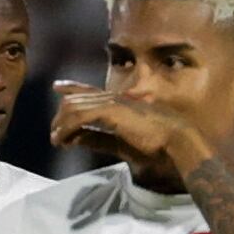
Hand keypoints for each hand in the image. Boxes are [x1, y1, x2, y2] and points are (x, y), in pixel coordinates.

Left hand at [46, 82, 198, 177]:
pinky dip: (67, 128)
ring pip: (74, 106)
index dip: (73, 87)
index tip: (57, 87)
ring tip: (57, 140)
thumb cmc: (156, 146)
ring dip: (61, 124)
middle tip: (56, 136)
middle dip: (61, 117)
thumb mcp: (119, 143)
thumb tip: (75, 138)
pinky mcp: (112, 111)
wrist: (177, 144)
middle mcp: (116, 98)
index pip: (91, 90)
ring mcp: (114, 102)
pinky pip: (80, 116)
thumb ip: (98, 138)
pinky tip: (63, 140)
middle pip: (77, 99)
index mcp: (121, 102)